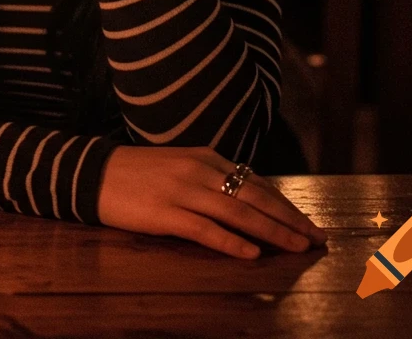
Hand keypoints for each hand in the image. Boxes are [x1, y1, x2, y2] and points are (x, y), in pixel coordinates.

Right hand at [96, 146, 326, 257]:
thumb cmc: (137, 172)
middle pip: (254, 197)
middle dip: (289, 219)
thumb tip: (245, 198)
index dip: (284, 204)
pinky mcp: (165, 212)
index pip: (254, 182)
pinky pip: (205, 229)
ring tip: (298, 247)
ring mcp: (182, 191)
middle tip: (317, 238)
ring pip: (238, 212)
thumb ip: (210, 179)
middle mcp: (199, 170)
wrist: (93, 172)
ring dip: (272, 231)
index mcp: (204, 157)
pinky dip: (231, 241)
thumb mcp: (179, 166)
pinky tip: (251, 253)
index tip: (308, 223)